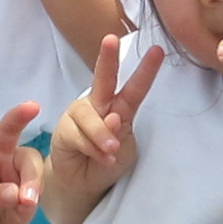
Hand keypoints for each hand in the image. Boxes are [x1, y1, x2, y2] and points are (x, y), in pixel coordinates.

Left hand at [0, 93, 44, 223]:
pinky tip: (25, 207)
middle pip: (10, 131)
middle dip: (20, 117)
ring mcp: (16, 169)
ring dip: (32, 181)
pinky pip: (40, 185)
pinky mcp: (30, 185)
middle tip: (32, 107)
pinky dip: (35, 196)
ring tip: (26, 201)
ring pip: (31, 163)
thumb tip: (17, 193)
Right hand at [47, 34, 163, 210]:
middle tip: (110, 40)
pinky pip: (80, 136)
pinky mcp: (64, 129)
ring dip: (102, 134)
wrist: (83, 183)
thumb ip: (120, 133)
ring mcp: (80, 115)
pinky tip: (100, 158)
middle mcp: (99, 105)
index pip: (135, 88)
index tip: (158, 50)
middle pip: (104, 79)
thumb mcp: (124, 150)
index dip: (146, 70)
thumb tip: (112, 118)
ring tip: (111, 151)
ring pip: (91, 116)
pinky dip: (93, 150)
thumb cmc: (107, 162)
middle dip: (107, 58)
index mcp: (119, 107)